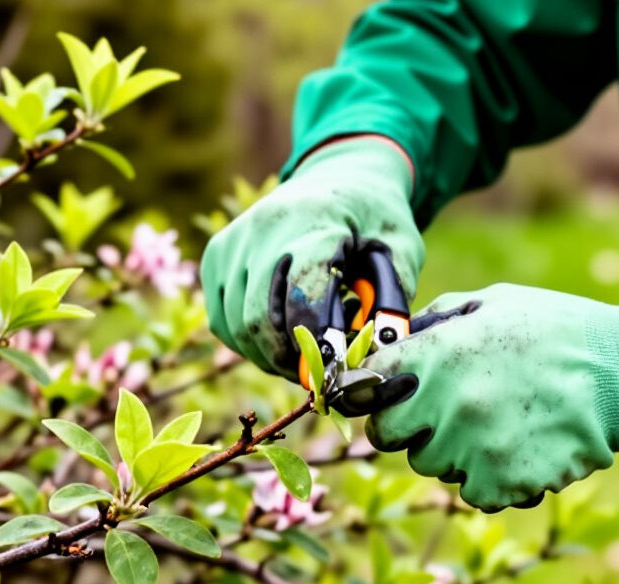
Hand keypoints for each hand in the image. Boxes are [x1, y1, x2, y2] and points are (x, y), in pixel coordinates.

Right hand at [200, 137, 423, 377]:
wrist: (340, 174)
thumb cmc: (375, 218)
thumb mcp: (402, 250)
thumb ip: (391, 301)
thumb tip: (372, 355)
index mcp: (315, 220)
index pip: (302, 298)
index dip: (317, 346)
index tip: (338, 370)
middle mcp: (263, 226)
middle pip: (260, 319)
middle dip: (290, 360)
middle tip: (319, 375)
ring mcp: (233, 240)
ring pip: (236, 326)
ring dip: (268, 356)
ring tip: (303, 354)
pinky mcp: (216, 254)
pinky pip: (221, 319)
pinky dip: (247, 342)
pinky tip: (279, 338)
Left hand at [359, 284, 618, 511]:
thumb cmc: (558, 330)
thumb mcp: (493, 302)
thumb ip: (437, 321)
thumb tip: (396, 340)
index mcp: (438, 353)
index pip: (366, 384)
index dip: (371, 388)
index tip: (383, 392)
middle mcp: (448, 402)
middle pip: (387, 435)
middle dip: (406, 425)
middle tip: (441, 412)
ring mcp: (475, 447)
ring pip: (431, 465)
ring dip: (451, 451)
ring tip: (494, 423)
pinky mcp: (504, 482)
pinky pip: (472, 492)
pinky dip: (489, 478)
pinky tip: (516, 449)